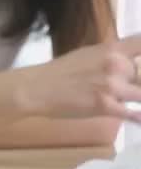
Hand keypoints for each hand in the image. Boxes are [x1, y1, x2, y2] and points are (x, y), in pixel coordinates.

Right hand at [21, 35, 140, 120]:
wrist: (37, 88)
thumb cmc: (59, 71)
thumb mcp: (87, 54)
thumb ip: (110, 56)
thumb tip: (128, 61)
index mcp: (111, 49)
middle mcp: (115, 64)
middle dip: (136, 83)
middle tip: (125, 88)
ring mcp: (111, 86)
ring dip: (136, 97)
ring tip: (128, 99)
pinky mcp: (105, 106)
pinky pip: (133, 114)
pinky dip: (138, 118)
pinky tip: (139, 118)